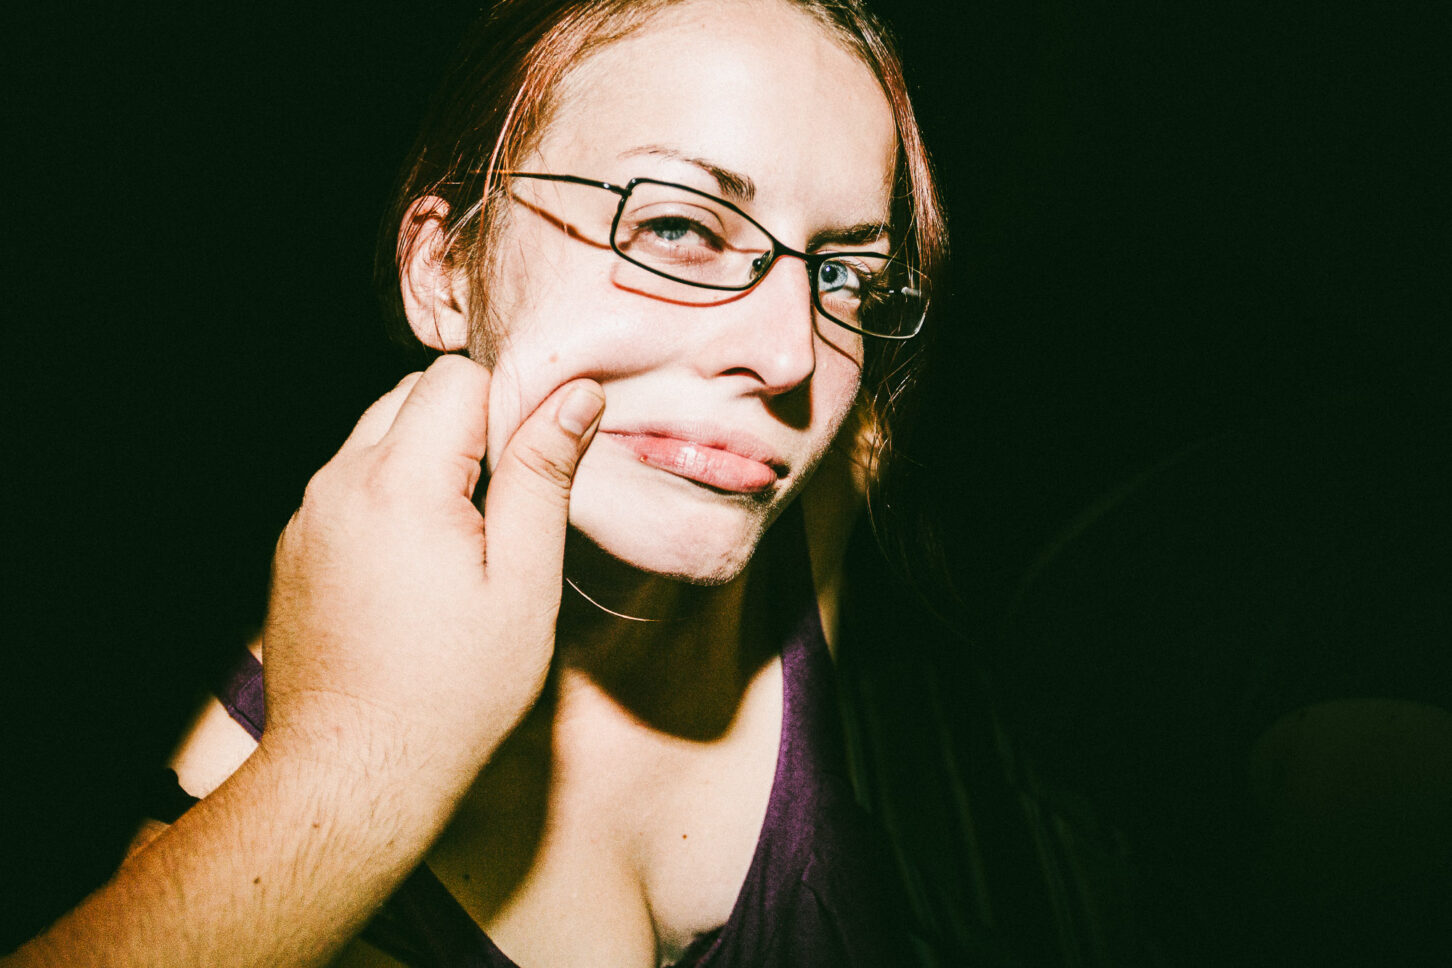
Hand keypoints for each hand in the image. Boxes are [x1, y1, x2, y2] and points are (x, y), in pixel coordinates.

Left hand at [3, 358, 604, 967]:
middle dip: (466, 427)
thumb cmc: (452, 692)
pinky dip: (388, 497)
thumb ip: (542, 478)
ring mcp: (308, 515)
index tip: (530, 473)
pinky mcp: (294, 547)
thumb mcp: (524, 585)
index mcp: (402, 482)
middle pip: (412, 394)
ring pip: (377, 435)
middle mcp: (340, 482)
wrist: (352, 772)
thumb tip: (575, 395)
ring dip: (426, 459)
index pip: (458, 377)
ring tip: (459, 543)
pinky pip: (349, 485)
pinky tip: (414, 570)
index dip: (507, 410)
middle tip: (502, 510)